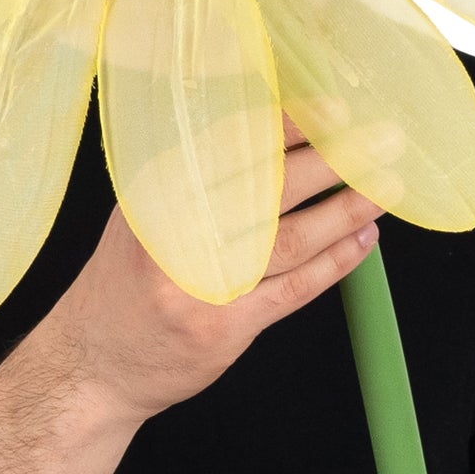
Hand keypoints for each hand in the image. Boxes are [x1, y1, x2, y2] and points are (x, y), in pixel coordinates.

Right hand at [36, 116, 380, 426]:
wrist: (92, 363)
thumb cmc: (129, 280)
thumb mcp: (144, 214)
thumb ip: (197, 178)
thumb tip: (276, 134)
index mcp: (158, 193)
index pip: (232, 145)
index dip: (289, 125)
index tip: (334, 109)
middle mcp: (176, 233)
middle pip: (269, 187)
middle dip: (333, 160)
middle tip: (380, 141)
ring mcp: (200, 283)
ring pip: (290, 239)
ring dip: (344, 213)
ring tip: (382, 189)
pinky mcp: (224, 325)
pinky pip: (293, 288)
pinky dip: (334, 264)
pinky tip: (362, 242)